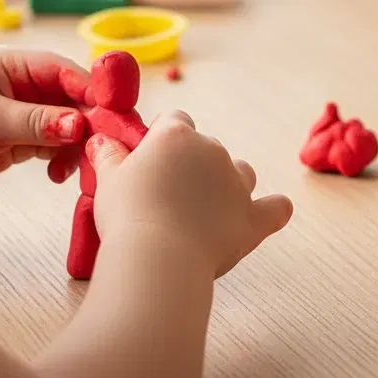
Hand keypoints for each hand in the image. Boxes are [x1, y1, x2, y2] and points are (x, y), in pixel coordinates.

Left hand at [0, 48, 89, 194]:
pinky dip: (63, 160)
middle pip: (74, 99)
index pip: (66, 72)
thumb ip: (38, 121)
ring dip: (76, 145)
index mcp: (16, 65)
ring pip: (69, 125)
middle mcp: (26, 86)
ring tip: (73, 166)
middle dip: (89, 122)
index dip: (92, 90)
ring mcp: (26, 114)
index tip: (113, 111)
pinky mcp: (24, 140)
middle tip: (100, 145)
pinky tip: (58, 174)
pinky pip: (56, 146)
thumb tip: (80, 124)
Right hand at [87, 111, 292, 277]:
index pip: (175, 121)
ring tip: (205, 209)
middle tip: (168, 197)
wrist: (157, 256)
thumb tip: (102, 140)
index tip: (150, 162)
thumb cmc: (127, 215)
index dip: (162, 140)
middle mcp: (213, 151)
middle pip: (207, 147)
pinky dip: (273, 210)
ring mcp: (237, 183)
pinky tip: (271, 212)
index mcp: (177, 136)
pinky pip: (275, 208)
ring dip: (228, 184)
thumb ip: (109, 155)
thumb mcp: (108, 180)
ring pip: (241, 172)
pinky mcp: (252, 217)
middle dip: (192, 166)